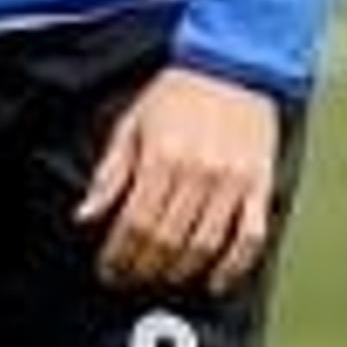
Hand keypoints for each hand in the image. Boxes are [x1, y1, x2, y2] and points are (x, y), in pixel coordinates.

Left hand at [76, 65, 280, 291]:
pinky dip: (233, 266)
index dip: (119, 255)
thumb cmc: (177, 94)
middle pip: (167, 239)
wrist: (233, 64)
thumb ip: (109, 175)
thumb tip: (86, 216)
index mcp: (161, 157)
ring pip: (204, 245)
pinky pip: (250, 236)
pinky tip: (216, 282)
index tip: (109, 270)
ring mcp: (233, 182)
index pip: (135, 223)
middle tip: (130, 280)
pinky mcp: (260, 185)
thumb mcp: (131, 125)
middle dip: (143, 268)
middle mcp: (198, 172)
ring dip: (180, 271)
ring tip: (162, 280)